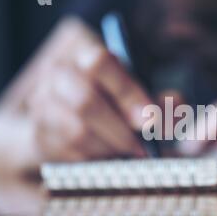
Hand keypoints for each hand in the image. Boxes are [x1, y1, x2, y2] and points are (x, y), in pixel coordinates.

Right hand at [0, 17, 153, 172]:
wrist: (65, 122)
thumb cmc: (110, 105)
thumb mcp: (136, 97)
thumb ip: (159, 101)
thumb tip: (178, 107)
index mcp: (85, 56)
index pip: (100, 63)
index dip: (127, 92)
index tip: (149, 120)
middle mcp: (59, 75)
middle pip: (85, 101)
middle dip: (120, 129)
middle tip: (143, 148)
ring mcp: (44, 105)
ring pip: (78, 132)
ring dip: (110, 147)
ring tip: (129, 153)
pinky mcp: (39, 135)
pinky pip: (70, 153)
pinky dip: (95, 159)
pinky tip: (109, 157)